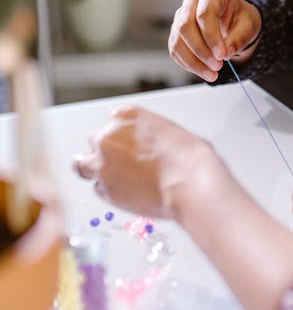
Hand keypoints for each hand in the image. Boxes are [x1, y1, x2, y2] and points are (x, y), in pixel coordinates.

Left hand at [73, 106, 220, 219]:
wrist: (189, 183)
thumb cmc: (189, 157)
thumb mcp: (171, 131)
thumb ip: (150, 134)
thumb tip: (152, 146)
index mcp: (126, 116)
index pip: (112, 121)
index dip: (121, 136)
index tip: (128, 145)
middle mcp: (108, 137)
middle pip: (97, 142)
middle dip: (107, 152)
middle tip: (124, 164)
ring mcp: (103, 164)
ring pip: (85, 166)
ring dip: (96, 171)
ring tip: (113, 179)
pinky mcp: (105, 190)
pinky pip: (99, 189)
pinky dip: (110, 191)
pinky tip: (127, 193)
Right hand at [168, 0, 261, 80]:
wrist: (234, 20)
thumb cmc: (241, 18)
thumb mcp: (249, 26)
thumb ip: (239, 38)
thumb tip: (226, 53)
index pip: (204, 13)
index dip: (212, 37)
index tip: (222, 56)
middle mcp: (192, 0)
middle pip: (185, 26)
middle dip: (201, 50)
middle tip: (218, 66)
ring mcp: (181, 15)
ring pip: (177, 40)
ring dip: (193, 61)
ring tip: (212, 74)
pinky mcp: (176, 31)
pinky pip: (175, 50)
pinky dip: (188, 64)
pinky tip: (203, 71)